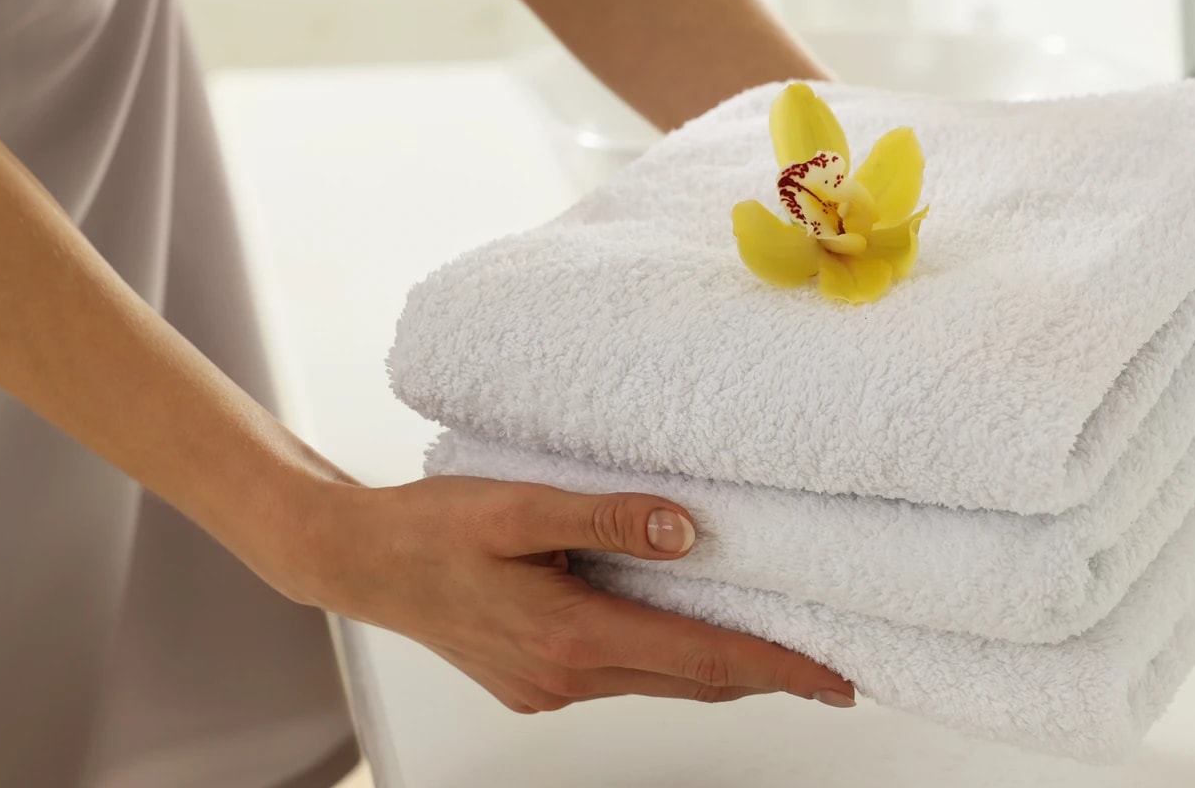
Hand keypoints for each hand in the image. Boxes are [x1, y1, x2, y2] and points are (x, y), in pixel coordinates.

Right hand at [269, 476, 856, 712]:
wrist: (357, 561)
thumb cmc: (431, 527)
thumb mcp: (520, 505)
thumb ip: (608, 516)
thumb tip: (690, 531)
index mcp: (571, 635)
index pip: (703, 659)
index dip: (779, 668)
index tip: (838, 677)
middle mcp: (566, 676)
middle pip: (693, 682)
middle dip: (767, 675)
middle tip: (836, 671)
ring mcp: (548, 689)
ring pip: (660, 682)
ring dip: (719, 669)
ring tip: (780, 647)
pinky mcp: (535, 683)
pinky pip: (623, 676)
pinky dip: (668, 661)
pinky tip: (687, 633)